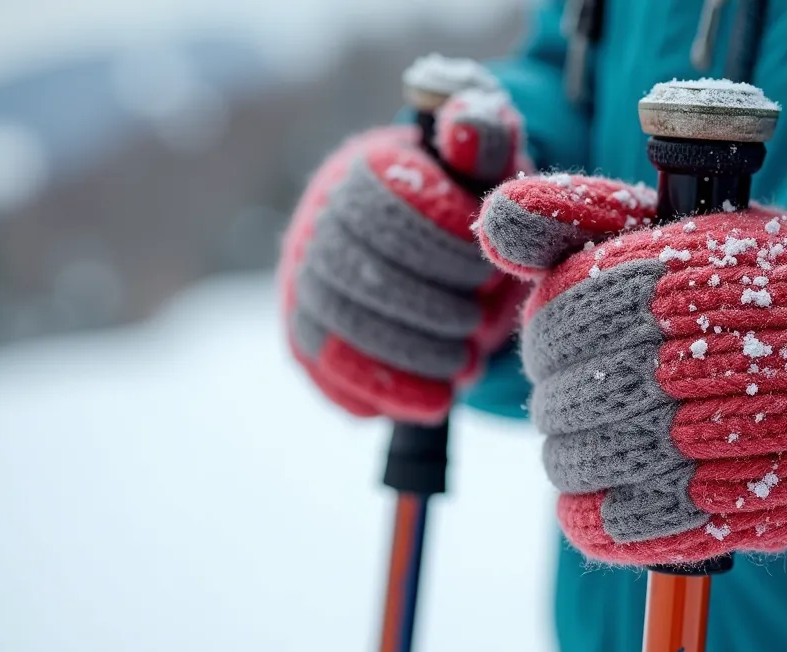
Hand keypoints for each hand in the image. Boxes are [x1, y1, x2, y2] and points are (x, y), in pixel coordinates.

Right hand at [280, 89, 529, 422]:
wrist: (427, 252)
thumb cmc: (464, 201)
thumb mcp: (485, 162)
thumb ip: (483, 135)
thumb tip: (466, 119)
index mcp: (359, 173)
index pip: (389, 211)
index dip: (446, 249)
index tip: (485, 268)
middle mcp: (316, 226)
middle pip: (362, 276)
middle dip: (431, 308)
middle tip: (476, 324)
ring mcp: (301, 286)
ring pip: (343, 330)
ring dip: (415, 354)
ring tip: (463, 363)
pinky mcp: (303, 344)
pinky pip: (332, 377)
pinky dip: (389, 393)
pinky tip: (437, 396)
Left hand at [476, 173, 786, 565]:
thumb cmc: (780, 286)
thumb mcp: (686, 224)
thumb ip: (582, 216)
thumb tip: (494, 217)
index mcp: (651, 282)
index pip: (546, 326)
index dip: (556, 338)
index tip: (591, 340)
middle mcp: (664, 360)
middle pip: (553, 400)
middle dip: (570, 397)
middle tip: (613, 393)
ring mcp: (691, 441)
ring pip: (570, 463)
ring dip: (581, 455)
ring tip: (619, 439)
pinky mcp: (714, 511)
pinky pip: (604, 525)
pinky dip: (594, 514)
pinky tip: (617, 492)